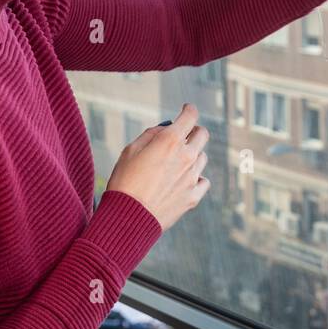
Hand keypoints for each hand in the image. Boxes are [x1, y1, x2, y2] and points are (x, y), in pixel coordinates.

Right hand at [104, 103, 209, 231]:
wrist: (128, 218)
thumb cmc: (124, 182)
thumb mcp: (130, 150)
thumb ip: (152, 135)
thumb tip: (166, 129)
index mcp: (170, 141)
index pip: (190, 116)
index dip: (188, 110)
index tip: (186, 110)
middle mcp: (186, 157)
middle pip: (203, 134)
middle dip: (194, 130)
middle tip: (185, 134)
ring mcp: (192, 177)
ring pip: (202, 157)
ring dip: (193, 155)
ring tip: (177, 162)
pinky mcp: (193, 197)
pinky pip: (203, 181)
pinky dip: (196, 178)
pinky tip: (185, 180)